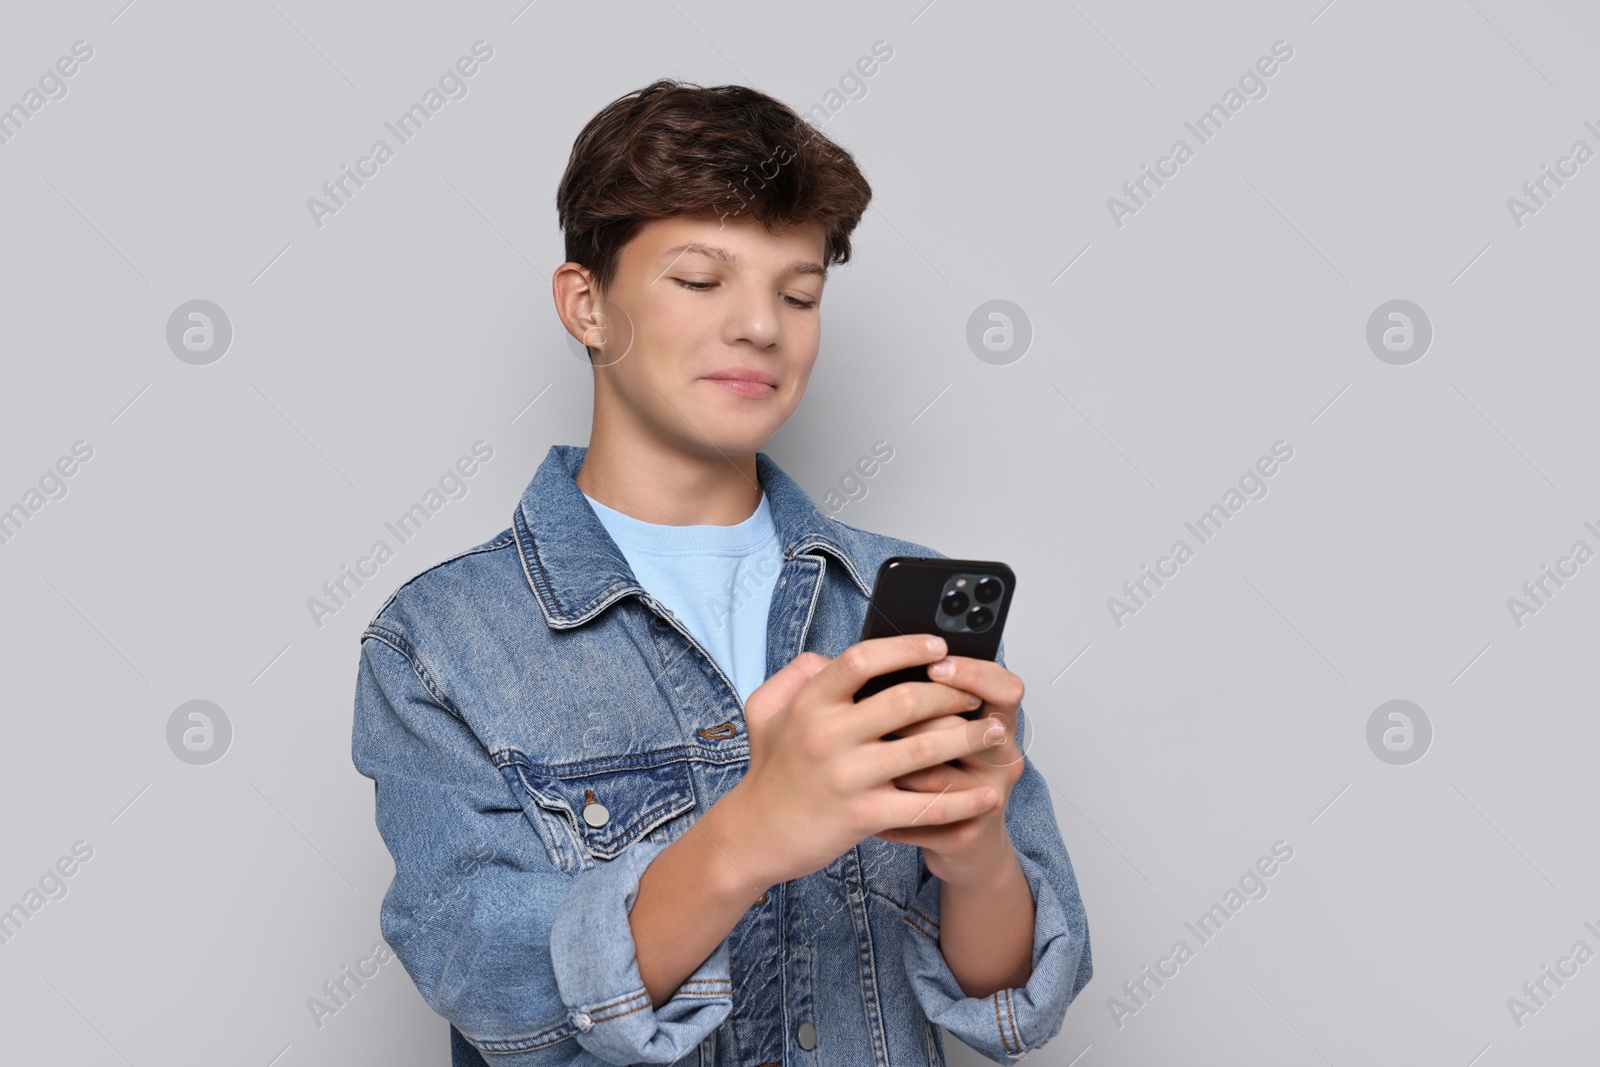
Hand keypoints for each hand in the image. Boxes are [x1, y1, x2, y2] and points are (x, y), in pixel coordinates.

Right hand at [718, 634, 1003, 889]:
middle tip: (975, 697)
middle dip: (953, 696)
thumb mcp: (766, 710)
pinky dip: (963, 800)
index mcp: (810, 703)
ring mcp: (846, 777)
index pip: (863, 659)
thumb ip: (798, 673)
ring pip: (926, 749)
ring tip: (994, 734)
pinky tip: (987, 795)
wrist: (753, 836)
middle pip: (907, 701)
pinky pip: (925, 806)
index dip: (906, 648)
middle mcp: (827, 735)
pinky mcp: (861, 816)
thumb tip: (832, 655)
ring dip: (969, 739)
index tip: (938, 647)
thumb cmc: (769, 770)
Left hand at [871, 654, 1026, 888]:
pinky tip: (862, 799)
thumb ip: (900, 690)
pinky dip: (887, 808)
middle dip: (916, 719)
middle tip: (877, 714)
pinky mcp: (967, 835)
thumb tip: (835, 662)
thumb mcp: (932, 727)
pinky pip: (921, 815)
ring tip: (861, 757)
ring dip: (893, 767)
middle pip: (966, 728)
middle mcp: (1002, 757)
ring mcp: (989, 798)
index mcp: (996, 721)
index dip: (973, 674)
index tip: (934, 663)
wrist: (964, 843)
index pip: (1004, 688)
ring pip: (936, 774)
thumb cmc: (939, 771)